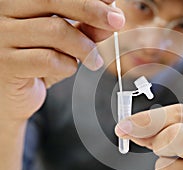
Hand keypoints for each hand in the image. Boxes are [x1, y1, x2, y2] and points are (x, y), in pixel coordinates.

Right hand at [0, 0, 124, 120]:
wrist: (9, 93)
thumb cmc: (35, 61)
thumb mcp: (63, 41)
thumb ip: (84, 26)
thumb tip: (112, 14)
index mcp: (16, 0)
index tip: (111, 1)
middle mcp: (3, 11)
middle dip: (92, 10)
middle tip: (117, 21)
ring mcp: (0, 36)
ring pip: (55, 31)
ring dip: (84, 47)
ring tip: (94, 60)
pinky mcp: (5, 64)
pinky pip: (48, 59)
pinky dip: (68, 65)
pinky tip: (68, 68)